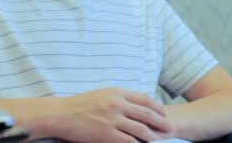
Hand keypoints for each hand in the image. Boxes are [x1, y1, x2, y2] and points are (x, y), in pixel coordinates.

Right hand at [48, 88, 174, 142]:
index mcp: (117, 93)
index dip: (157, 107)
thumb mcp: (103, 94)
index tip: (163, 113)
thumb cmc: (81, 104)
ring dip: (152, 136)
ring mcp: (112, 120)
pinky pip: (128, 141)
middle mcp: (117, 105)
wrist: (62, 114)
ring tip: (159, 140)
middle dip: (160, 121)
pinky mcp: (106, 135)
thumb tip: (137, 103)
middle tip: (169, 128)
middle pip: (146, 114)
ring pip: (140, 129)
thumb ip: (120, 97)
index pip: (144, 99)